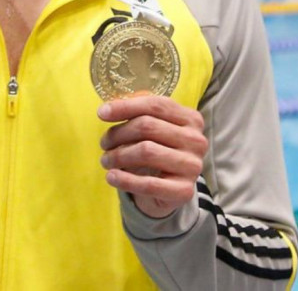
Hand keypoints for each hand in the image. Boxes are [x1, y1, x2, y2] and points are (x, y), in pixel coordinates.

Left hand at [97, 95, 207, 218]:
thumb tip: (108, 109)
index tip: (101, 113)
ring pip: (146, 151)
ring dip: (118, 155)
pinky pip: (149, 184)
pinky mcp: (184, 191)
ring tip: (105, 160)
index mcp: (190, 119)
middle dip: (118, 134)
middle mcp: (196, 140)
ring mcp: (193, 166)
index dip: (126, 106)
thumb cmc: (157, 148)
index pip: (156, 105)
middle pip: (147, 126)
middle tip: (103, 143)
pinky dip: (125, 180)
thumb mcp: (152, 126)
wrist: (170, 188)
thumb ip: (136, 111)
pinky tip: (111, 177)